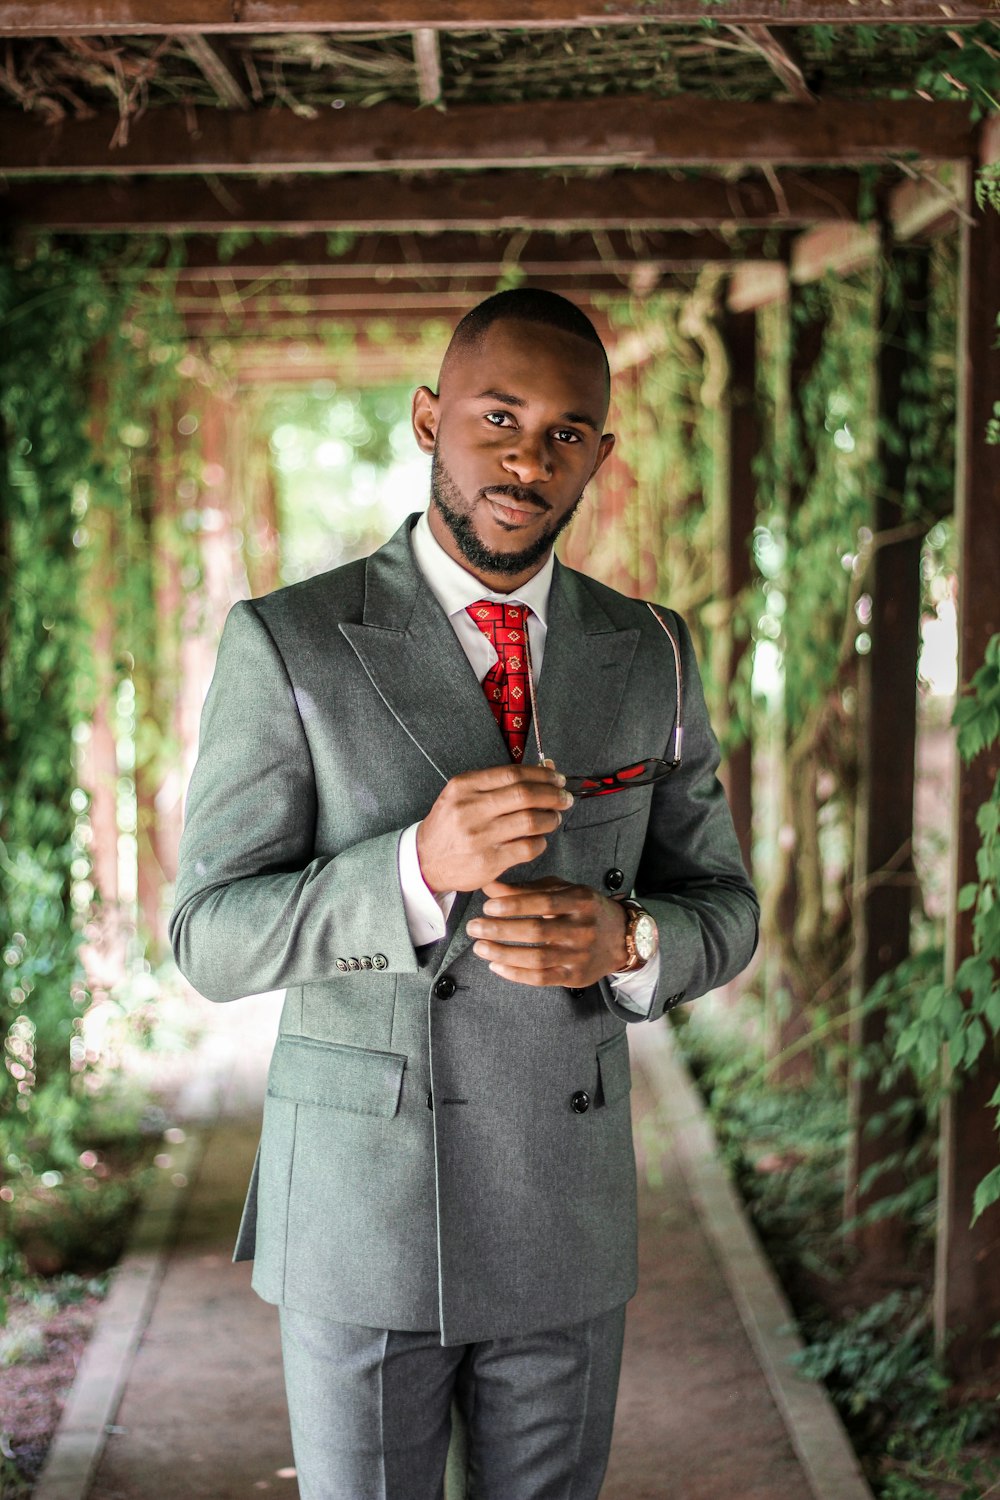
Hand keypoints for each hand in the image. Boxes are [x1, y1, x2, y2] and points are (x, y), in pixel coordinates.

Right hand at [416, 765, 572, 894]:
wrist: (425, 859)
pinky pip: (527, 847)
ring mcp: (479, 836)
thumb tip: (547, 768)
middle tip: (565, 799)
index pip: (513, 773)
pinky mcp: (488, 861)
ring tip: (553, 818)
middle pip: (524, 794)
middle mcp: (470, 809)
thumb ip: (501, 782)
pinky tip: (539, 840)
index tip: (558, 779)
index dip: (542, 775)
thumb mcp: (465, 794)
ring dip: (550, 818)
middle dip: (553, 795)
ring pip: (530, 821)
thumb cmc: (451, 824)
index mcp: (464, 786)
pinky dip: (541, 842)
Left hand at [466, 876, 629, 987]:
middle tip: (474, 927)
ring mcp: (580, 955)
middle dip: (500, 930)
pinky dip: (516, 974)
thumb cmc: (583, 909)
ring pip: (537, 958)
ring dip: (503, 953)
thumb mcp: (561, 891)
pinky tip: (496, 966)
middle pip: (537, 931)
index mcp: (580, 901)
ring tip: (480, 948)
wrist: (622, 937)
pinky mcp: (576, 977)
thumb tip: (489, 886)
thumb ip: (526, 889)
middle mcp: (582, 929)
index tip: (488, 906)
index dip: (514, 905)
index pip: (544, 902)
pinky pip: (542, 978)